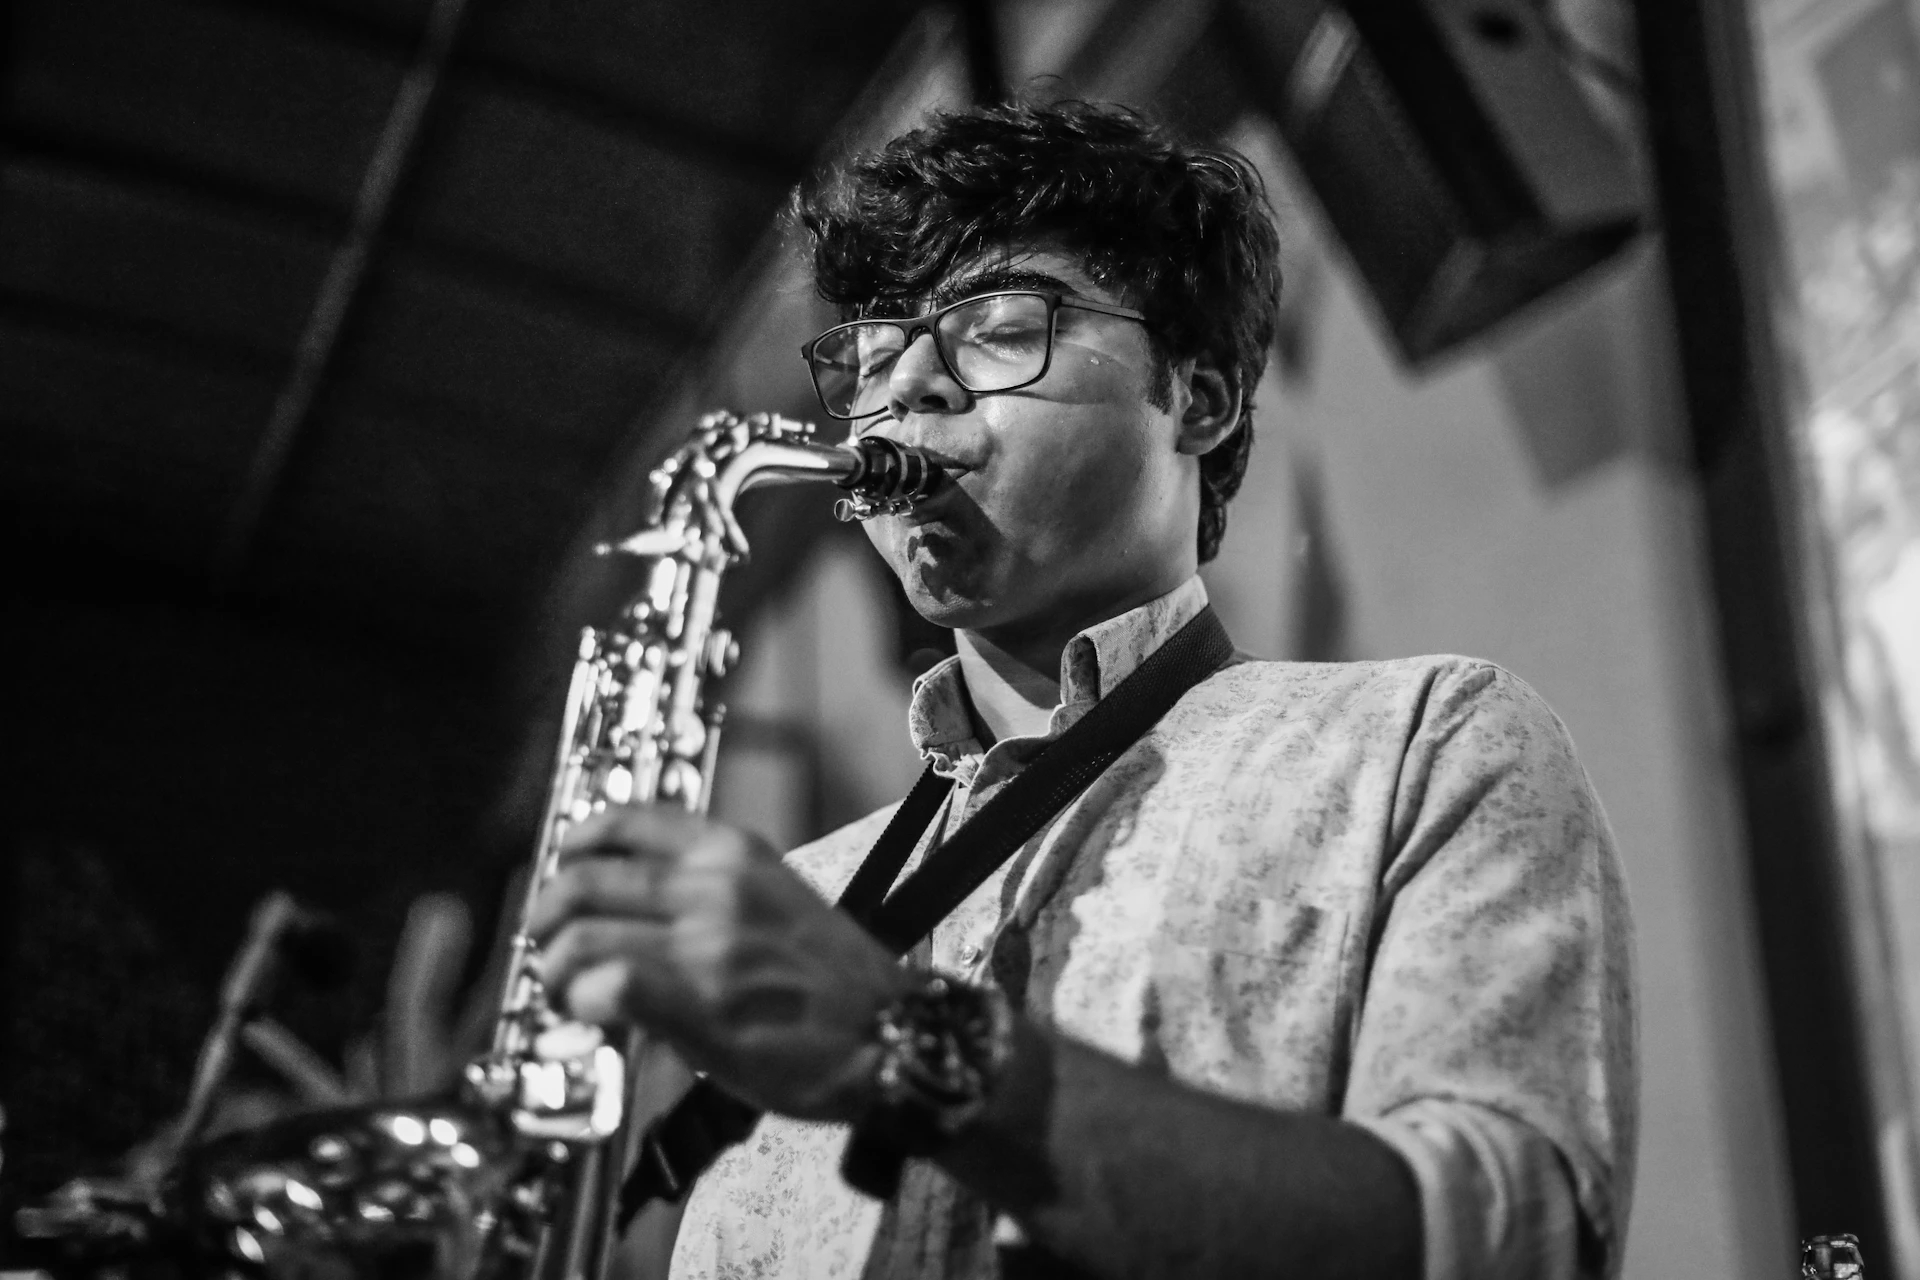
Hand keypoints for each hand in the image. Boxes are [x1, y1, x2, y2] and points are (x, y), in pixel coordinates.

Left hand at [526, 806, 914, 1121]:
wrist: (892, 1034)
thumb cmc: (837, 980)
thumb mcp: (776, 897)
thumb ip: (707, 894)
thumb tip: (631, 913)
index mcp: (733, 850)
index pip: (625, 822)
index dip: (574, 847)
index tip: (562, 869)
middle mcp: (714, 884)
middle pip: (581, 882)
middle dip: (545, 922)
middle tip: (549, 952)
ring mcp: (706, 942)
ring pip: (579, 939)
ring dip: (555, 974)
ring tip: (566, 997)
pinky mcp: (700, 1002)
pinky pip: (607, 987)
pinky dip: (583, 1005)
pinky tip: (592, 1019)